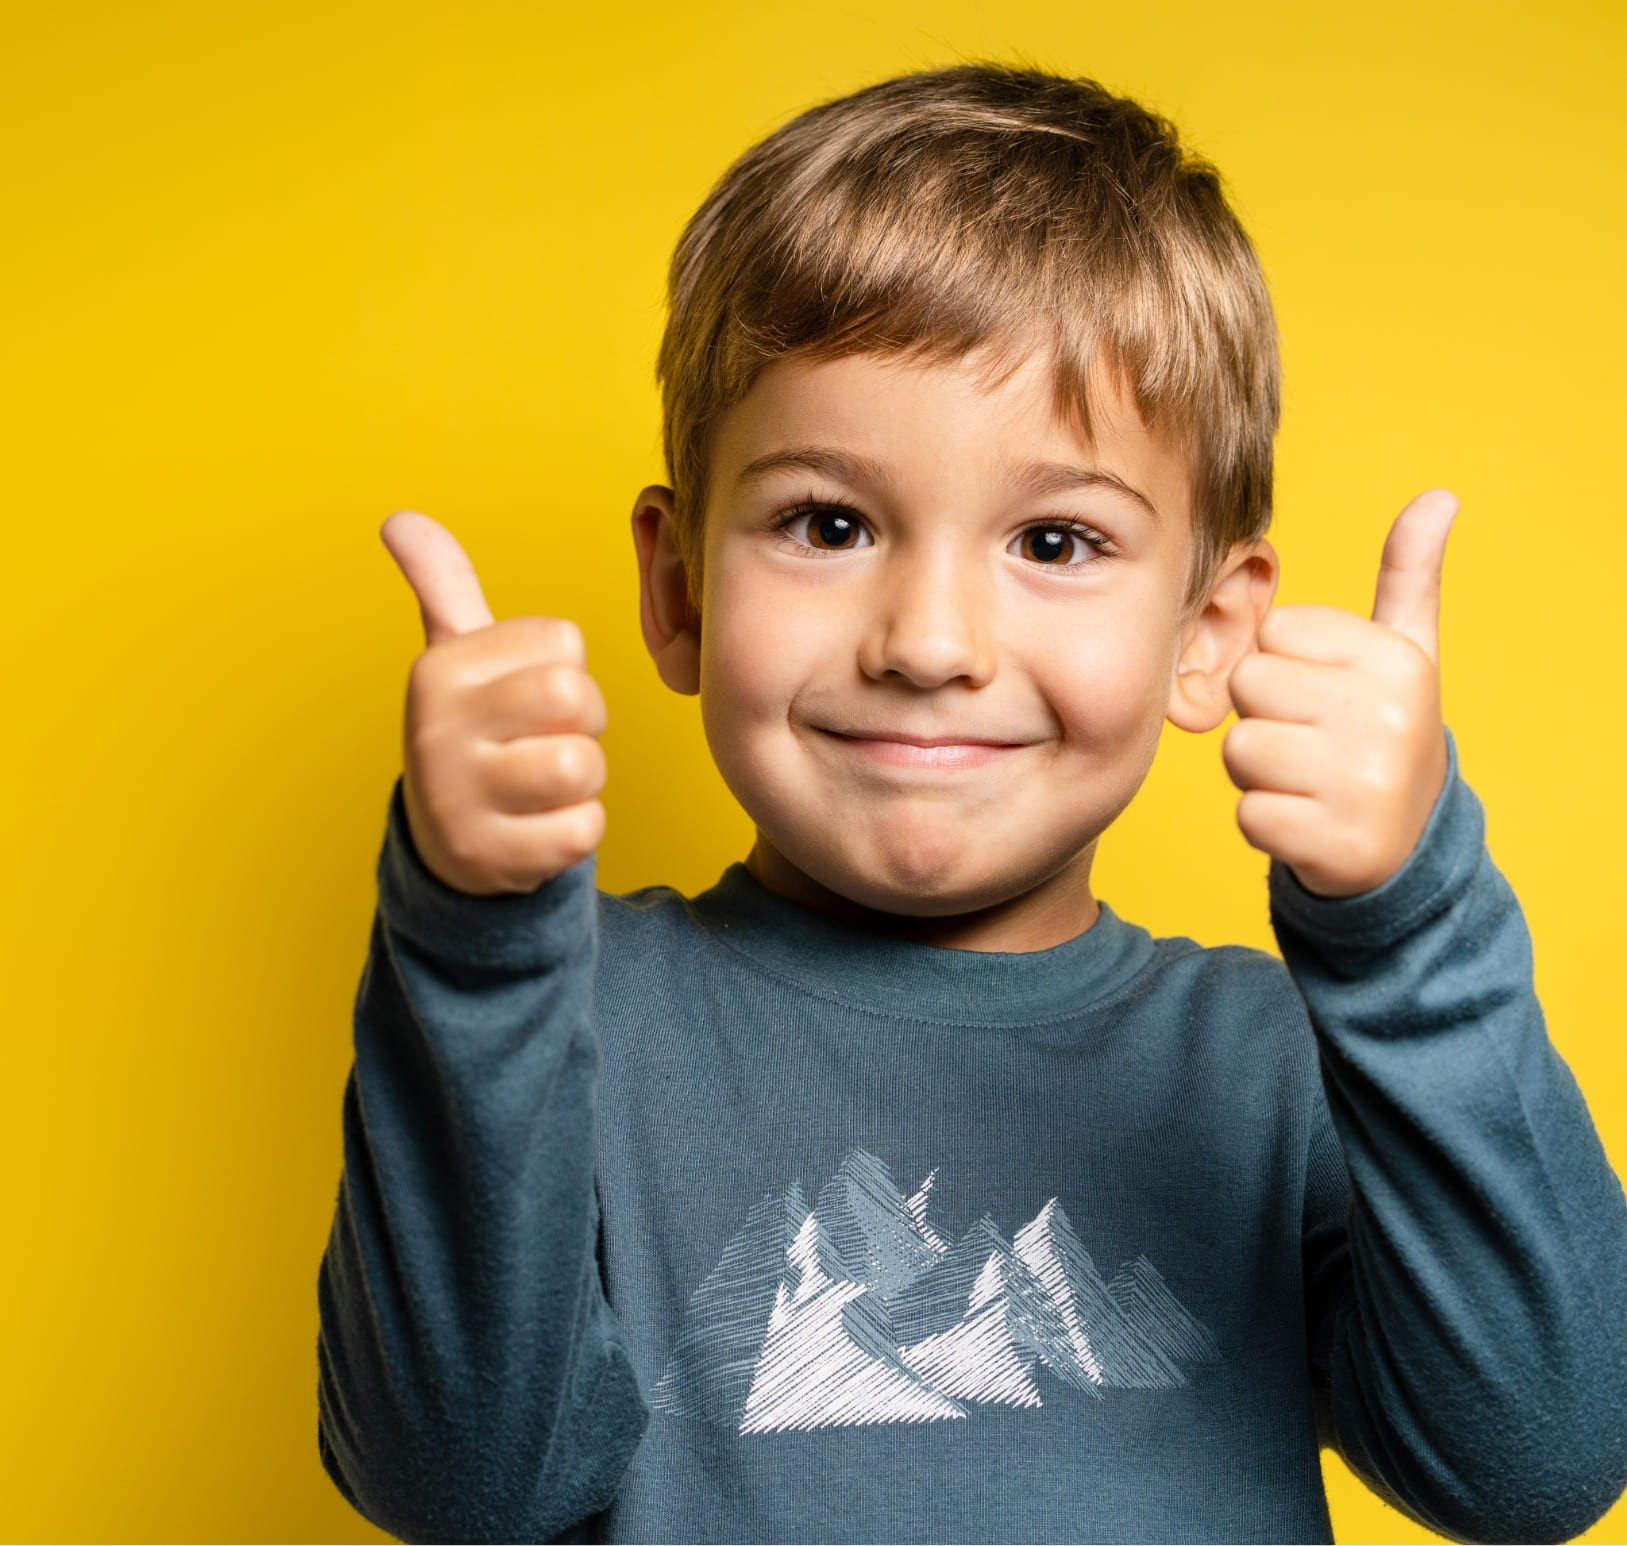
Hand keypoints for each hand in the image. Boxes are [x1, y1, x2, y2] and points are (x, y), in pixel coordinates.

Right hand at [381, 511, 607, 894]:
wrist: (446, 844)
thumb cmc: (473, 734)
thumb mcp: (455, 660)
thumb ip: (444, 587)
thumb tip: (399, 518)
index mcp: (439, 671)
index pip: (564, 642)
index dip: (565, 670)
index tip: (526, 697)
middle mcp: (438, 730)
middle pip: (576, 696)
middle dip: (583, 721)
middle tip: (546, 739)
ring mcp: (460, 799)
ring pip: (582, 766)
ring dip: (583, 780)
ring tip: (543, 785)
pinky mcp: (493, 858)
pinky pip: (585, 831)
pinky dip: (577, 830)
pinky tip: (539, 827)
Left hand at [1222, 489, 1457, 898]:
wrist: (1408, 845)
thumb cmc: (1383, 731)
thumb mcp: (1406, 651)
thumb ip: (1409, 575)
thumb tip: (1438, 496)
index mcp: (1395, 660)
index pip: (1273, 633)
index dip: (1283, 666)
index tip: (1324, 695)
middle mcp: (1386, 717)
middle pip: (1247, 687)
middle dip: (1264, 716)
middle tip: (1310, 743)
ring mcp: (1363, 784)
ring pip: (1240, 750)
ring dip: (1259, 773)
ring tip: (1307, 780)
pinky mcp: (1336, 844)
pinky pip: (1247, 815)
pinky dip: (1266, 824)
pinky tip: (1307, 822)